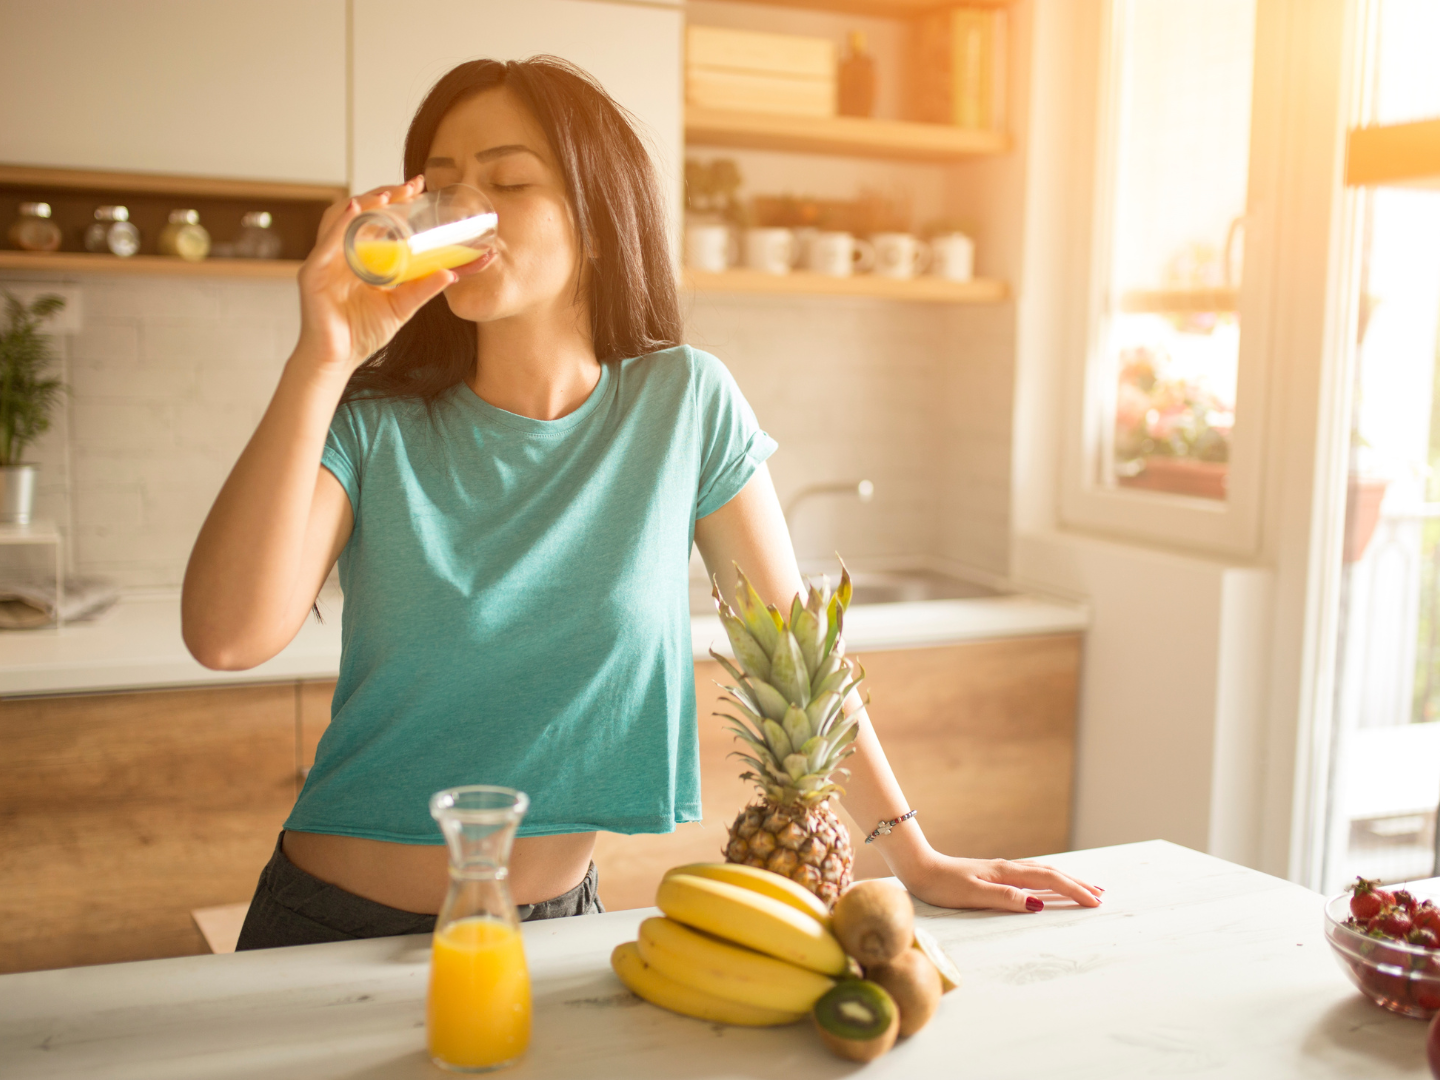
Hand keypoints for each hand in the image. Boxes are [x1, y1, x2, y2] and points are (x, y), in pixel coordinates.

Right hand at [294, 175, 456, 374]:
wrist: (338, 360)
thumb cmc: (362, 333)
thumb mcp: (400, 307)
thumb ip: (422, 289)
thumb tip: (451, 273)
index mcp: (358, 255)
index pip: (375, 217)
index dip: (394, 199)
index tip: (419, 187)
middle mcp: (339, 252)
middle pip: (358, 211)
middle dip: (383, 194)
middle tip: (411, 186)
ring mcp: (324, 261)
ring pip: (339, 218)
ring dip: (363, 202)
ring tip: (387, 196)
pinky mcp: (313, 274)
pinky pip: (326, 244)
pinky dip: (340, 225)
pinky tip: (355, 211)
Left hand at [900, 852, 1103, 912]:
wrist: (919, 868)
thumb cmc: (942, 885)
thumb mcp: (973, 894)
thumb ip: (1005, 898)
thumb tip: (1038, 903)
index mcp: (1006, 873)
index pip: (1049, 880)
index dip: (1074, 891)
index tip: (1095, 903)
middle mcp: (1008, 869)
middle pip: (1051, 874)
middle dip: (1077, 884)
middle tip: (1101, 896)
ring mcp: (1002, 870)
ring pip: (1042, 872)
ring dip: (1065, 880)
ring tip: (1084, 887)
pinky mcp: (994, 874)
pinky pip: (1030, 875)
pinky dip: (1047, 879)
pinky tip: (1047, 884)